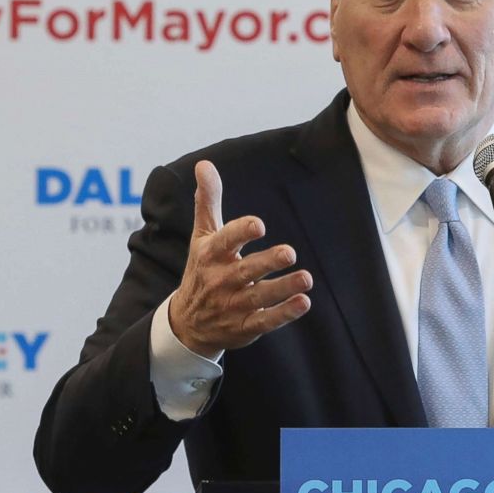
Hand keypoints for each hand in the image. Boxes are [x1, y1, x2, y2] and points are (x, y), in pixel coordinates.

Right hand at [169, 160, 311, 357]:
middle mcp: (220, 280)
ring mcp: (232, 305)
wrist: (187, 323)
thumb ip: (208, 202)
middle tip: (290, 252)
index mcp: (210, 255)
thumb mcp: (202, 236)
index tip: (258, 225)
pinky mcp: (244, 327)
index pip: (225, 241)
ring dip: (283, 288)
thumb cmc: (201, 270)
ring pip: (259, 297)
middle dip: (267, 262)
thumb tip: (205, 164)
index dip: (240, 232)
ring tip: (306, 278)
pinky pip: (265, 321)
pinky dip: (283, 314)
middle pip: (246, 270)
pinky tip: (303, 302)